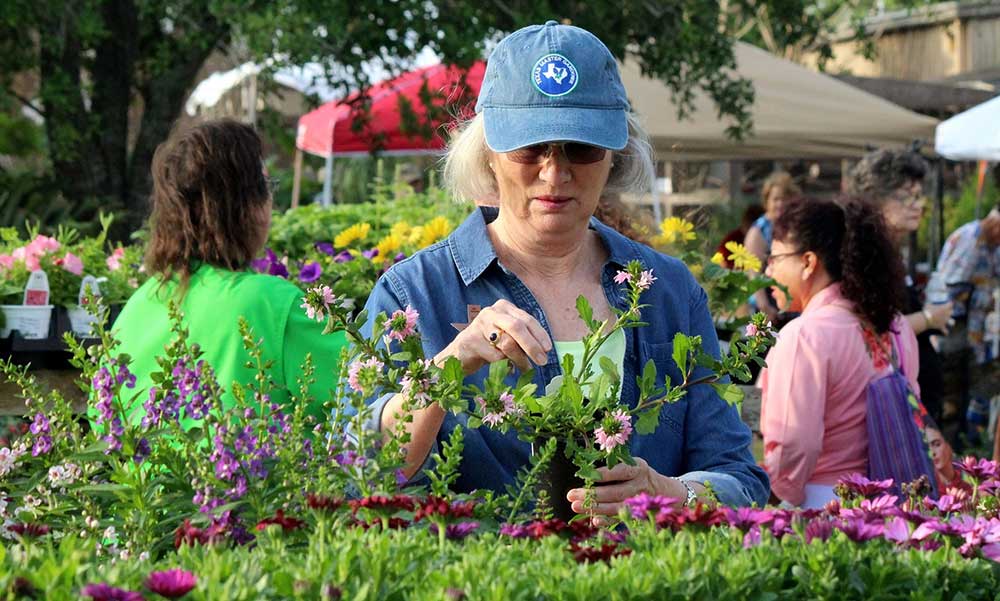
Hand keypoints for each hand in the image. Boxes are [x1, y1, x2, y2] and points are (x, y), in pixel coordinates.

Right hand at [434, 299, 551, 374]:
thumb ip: (523, 338)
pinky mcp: (470, 341)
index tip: (548, 349)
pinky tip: (503, 367)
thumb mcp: (508, 337)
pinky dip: (503, 365)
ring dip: (519, 360)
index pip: (526, 319)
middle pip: (517, 327)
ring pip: (507, 344)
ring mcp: (479, 325)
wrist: (460, 355)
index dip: (539, 334)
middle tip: (542, 361)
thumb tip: (544, 350)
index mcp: (504, 307)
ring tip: (525, 369)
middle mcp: (491, 312)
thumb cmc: (490, 345)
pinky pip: (495, 356)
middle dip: (532, 345)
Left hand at [566, 458, 681, 516]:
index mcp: (639, 469)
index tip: (587, 475)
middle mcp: (640, 486)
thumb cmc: (638, 473)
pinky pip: (620, 519)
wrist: (663, 490)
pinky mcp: (637, 515)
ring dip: (595, 508)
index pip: (621, 471)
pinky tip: (593, 520)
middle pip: (615, 492)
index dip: (604, 474)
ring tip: (576, 506)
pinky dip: (607, 521)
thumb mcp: (632, 463)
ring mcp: (639, 502)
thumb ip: (615, 465)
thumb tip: (587, 469)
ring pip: (616, 507)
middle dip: (592, 494)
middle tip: (572, 495)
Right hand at [923, 302, 952, 332]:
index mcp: (945, 307)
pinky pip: (946, 331)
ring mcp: (945, 321)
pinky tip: (945, 333)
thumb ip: (930, 305)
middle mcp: (947, 314)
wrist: (925, 319)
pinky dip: (945, 332)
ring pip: (952, 322)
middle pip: (951, 312)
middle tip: (946, 311)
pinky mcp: (942, 327)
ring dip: (951, 321)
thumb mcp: (928, 305)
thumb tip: (928, 304)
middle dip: (950, 311)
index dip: (950, 303)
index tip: (949, 302)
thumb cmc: (927, 310)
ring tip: (949, 322)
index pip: (950, 304)